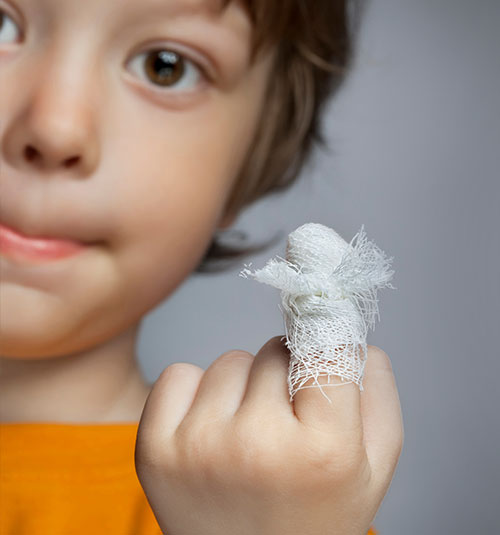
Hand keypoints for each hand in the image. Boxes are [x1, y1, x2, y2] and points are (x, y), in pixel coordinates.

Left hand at [135, 336, 403, 534]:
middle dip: (285, 374)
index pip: (327, 344)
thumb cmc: (313, 519)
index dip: (325, 328)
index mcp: (323, 451)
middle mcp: (257, 445)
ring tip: (246, 436)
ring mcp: (199, 446)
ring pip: (230, 360)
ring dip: (242, 385)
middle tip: (285, 421)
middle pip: (275, 350)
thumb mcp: (371, 470)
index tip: (320, 306)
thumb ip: (378, 397)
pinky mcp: (154, 447)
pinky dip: (196, 393)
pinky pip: (180, 373)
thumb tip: (354, 337)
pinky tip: (209, 433)